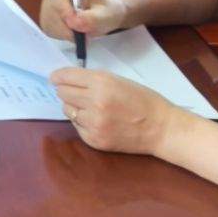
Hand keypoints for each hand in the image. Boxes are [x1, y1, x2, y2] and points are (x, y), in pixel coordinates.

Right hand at [38, 0, 130, 40]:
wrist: (105, 14)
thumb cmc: (107, 10)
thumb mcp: (105, 14)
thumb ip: (92, 18)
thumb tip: (75, 22)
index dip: (63, 11)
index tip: (75, 24)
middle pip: (50, 11)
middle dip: (66, 27)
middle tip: (83, 34)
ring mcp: (49, 5)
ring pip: (49, 23)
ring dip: (65, 33)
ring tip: (83, 33)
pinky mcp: (49, 19)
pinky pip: (50, 30)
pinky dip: (63, 36)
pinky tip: (75, 33)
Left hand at [50, 68, 179, 155]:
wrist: (162, 129)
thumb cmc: (144, 101)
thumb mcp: (119, 80)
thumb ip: (93, 79)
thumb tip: (69, 79)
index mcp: (102, 84)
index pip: (67, 77)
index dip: (58, 76)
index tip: (55, 77)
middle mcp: (95, 103)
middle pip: (63, 93)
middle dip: (66, 90)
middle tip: (76, 92)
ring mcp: (94, 124)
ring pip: (67, 110)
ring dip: (74, 107)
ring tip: (91, 107)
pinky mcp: (95, 140)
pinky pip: (77, 126)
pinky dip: (82, 122)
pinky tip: (98, 121)